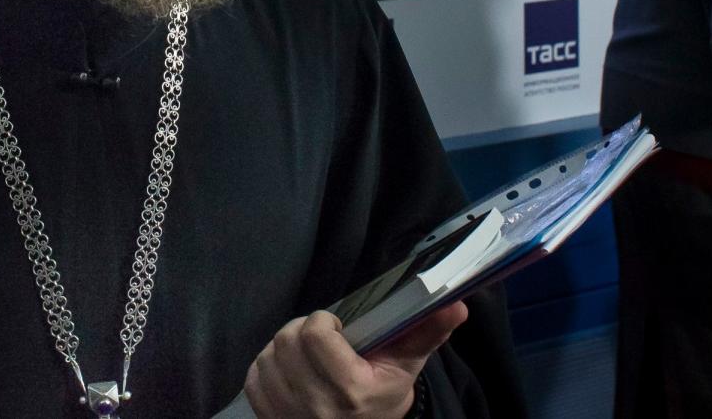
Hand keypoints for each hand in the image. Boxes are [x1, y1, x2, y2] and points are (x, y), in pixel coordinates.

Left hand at [244, 303, 467, 417]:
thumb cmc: (382, 400)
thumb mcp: (406, 367)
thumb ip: (426, 331)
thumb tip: (456, 303)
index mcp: (351, 391)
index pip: (315, 333)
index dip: (324, 322)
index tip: (338, 329)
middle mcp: (315, 409)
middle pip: (287, 339)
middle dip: (302, 331)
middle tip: (321, 340)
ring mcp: (288, 418)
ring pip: (268, 356)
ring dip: (284, 349)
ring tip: (307, 357)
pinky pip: (254, 377)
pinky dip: (268, 368)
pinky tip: (291, 374)